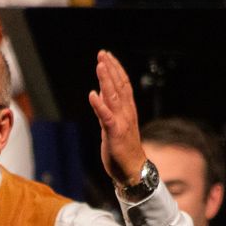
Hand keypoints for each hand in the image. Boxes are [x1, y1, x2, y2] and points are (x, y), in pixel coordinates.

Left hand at [86, 50, 145, 182]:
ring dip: (107, 80)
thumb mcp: (113, 126)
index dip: (116, 69)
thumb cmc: (123, 150)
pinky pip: (106, 117)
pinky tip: (92, 94)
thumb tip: (99, 94)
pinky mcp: (114, 134)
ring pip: (114, 97)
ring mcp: (121, 123)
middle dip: (110, 69)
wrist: (133, 171)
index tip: (107, 56)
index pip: (123, 85)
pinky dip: (99, 105)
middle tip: (102, 54)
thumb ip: (107, 110)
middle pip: (119, 86)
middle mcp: (126, 113)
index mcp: (127, 111)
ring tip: (100, 65)